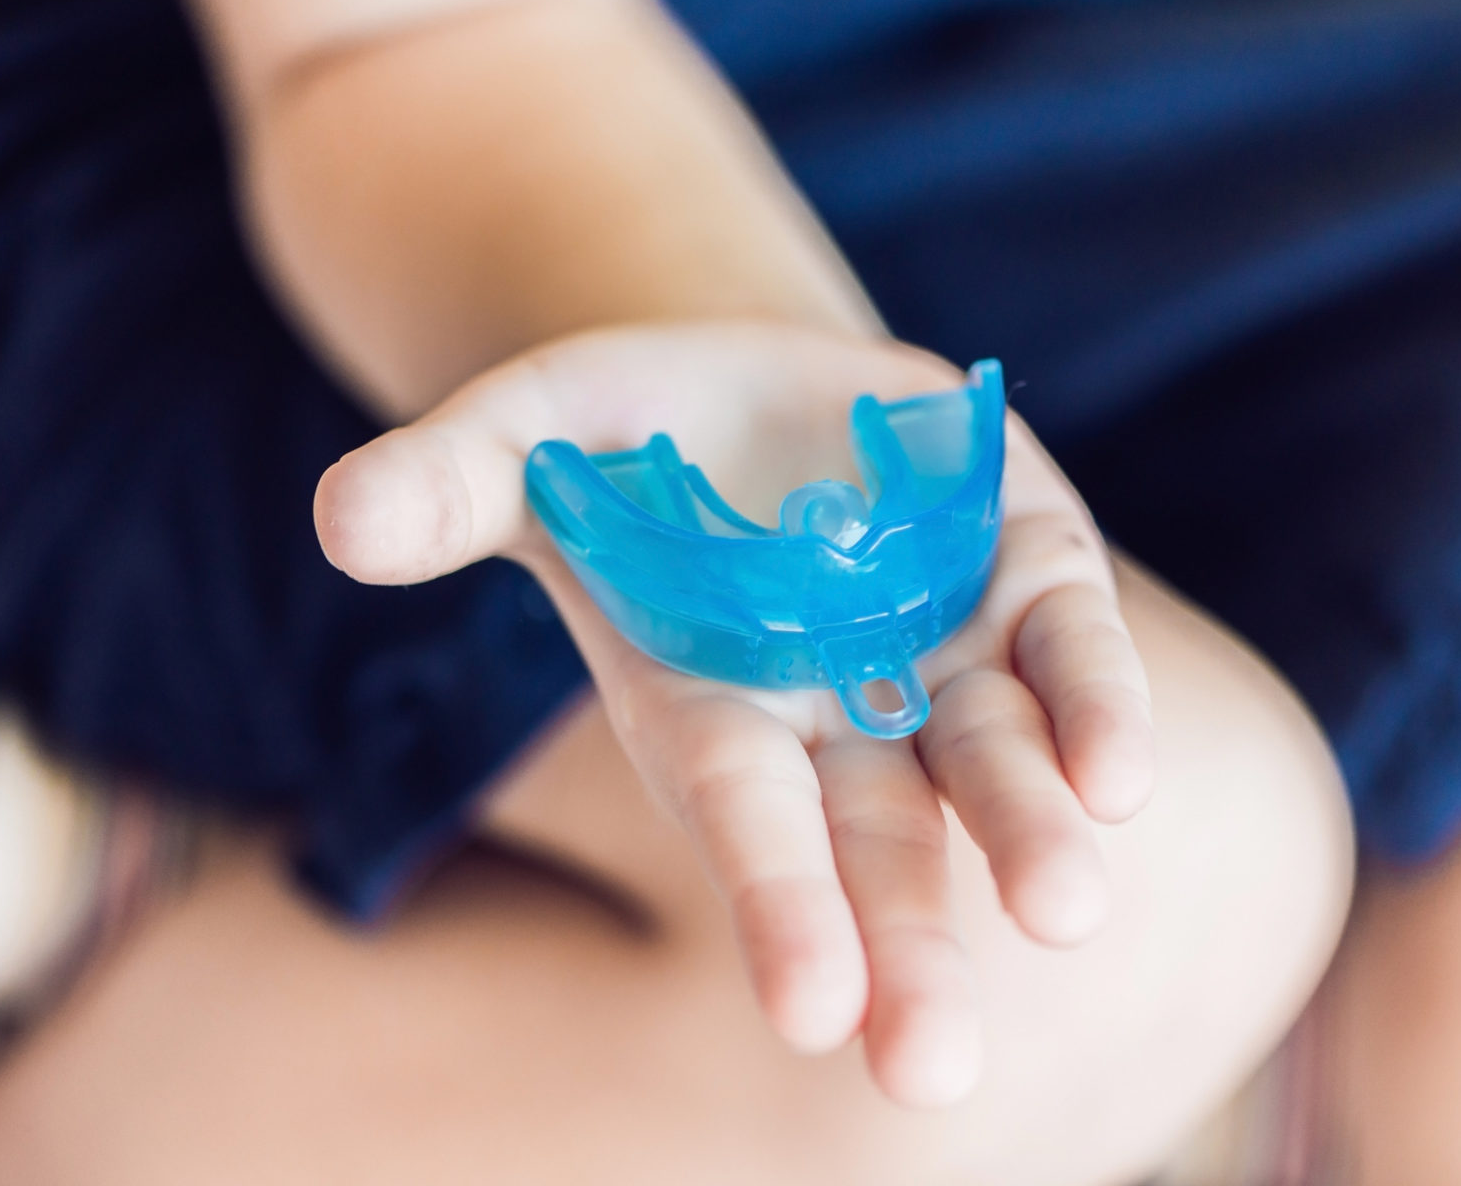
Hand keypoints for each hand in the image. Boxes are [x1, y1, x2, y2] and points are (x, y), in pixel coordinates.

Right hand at [314, 323, 1152, 1105]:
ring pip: (994, 762)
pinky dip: (1096, 708)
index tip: (809, 1012)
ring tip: (1066, 908)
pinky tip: (1121, 776)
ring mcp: (942, 650)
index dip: (776, 905)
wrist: (755, 390)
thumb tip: (339, 519)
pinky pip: (1069, 650)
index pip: (745, 820)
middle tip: (929, 1069)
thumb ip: (445, 483)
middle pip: (880, 840)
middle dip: (906, 943)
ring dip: (1029, 834)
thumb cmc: (615, 438)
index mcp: (711, 703)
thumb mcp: (518, 438)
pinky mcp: (1026, 573)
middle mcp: (839, 711)